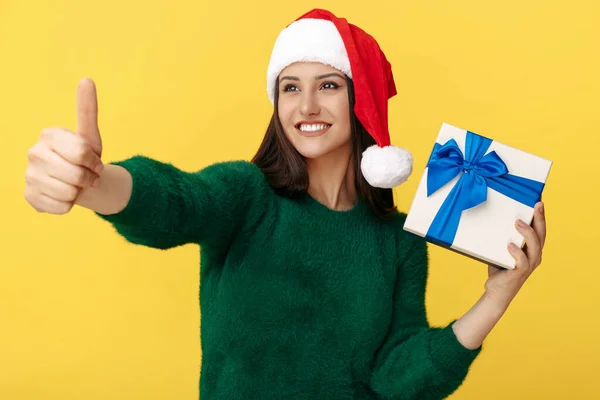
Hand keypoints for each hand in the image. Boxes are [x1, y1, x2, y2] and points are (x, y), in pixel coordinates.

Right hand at [24, 78, 103, 213]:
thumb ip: (87, 109)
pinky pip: (61, 207)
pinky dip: (69, 205)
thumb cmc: (85, 158)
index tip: (94, 162)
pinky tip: (64, 195)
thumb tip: (86, 79)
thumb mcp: (90, 135)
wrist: (78, 183)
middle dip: (88, 178)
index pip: (81, 153)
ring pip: (68, 193)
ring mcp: (28, 175)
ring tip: (75, 185)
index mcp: (49, 135)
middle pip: (76, 175)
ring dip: (79, 192)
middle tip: (86, 176)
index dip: (95, 162)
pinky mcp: (29, 196)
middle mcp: (34, 153)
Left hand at [484, 201, 546, 304]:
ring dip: (527, 233)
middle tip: (536, 205)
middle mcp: (534, 257)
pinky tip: (510, 245)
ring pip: (534, 247)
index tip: (539, 202)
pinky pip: (521, 262)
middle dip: (540, 219)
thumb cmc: (500, 268)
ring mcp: (528, 265)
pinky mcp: (518, 273)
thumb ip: (502, 237)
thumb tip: (491, 217)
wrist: (495, 291)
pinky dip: (517, 252)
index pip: (540, 230)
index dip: (541, 217)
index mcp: (532, 250)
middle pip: (541, 236)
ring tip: (518, 223)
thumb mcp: (501, 249)